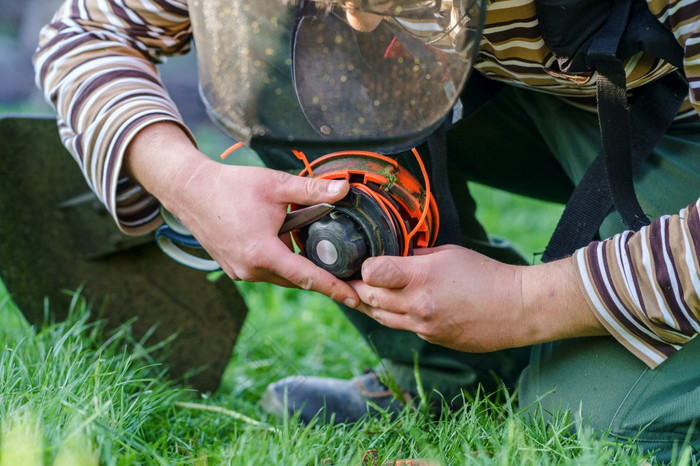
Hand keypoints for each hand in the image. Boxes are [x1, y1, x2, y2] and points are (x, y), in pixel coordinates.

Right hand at [125, 123, 359, 306]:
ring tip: (314, 251)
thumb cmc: (231, 186)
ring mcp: (240, 273)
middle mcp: (250, 270)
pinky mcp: (233, 269)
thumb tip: (345, 189)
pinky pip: (265, 272)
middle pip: (296, 279)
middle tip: (346, 274)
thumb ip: (312, 189)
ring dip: (297, 266)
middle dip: (320, 277)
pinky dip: (280, 263)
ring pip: (280, 276)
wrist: (190, 190)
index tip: (355, 299)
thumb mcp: (275, 185)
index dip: (334, 288)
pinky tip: (286, 244)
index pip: (307, 277)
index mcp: (262, 253)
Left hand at [349, 244, 605, 351]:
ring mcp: (423, 326)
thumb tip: (394, 257)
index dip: (365, 268)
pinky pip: (403, 327)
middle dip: (359, 288)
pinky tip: (398, 307)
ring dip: (370, 305)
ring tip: (363, 294)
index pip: (373, 273)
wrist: (516, 308)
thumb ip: (417, 257)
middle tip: (353, 280)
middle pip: (369, 297)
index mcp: (422, 276)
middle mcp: (418, 304)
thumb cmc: (485, 274)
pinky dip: (396, 316)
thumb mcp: (449, 253)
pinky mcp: (431, 339)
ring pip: (380, 317)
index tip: (367, 263)